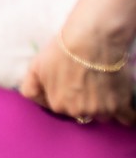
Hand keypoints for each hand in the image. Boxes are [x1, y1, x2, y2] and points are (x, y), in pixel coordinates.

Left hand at [21, 31, 135, 125]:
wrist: (92, 40)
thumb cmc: (63, 51)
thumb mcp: (36, 67)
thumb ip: (30, 87)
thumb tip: (33, 99)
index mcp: (58, 105)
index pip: (61, 107)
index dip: (65, 94)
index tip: (71, 84)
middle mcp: (79, 112)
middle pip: (82, 112)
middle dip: (83, 102)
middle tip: (87, 84)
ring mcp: (101, 111)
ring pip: (102, 114)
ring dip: (103, 106)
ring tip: (102, 88)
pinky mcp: (121, 106)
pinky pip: (126, 118)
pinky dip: (126, 113)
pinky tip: (120, 101)